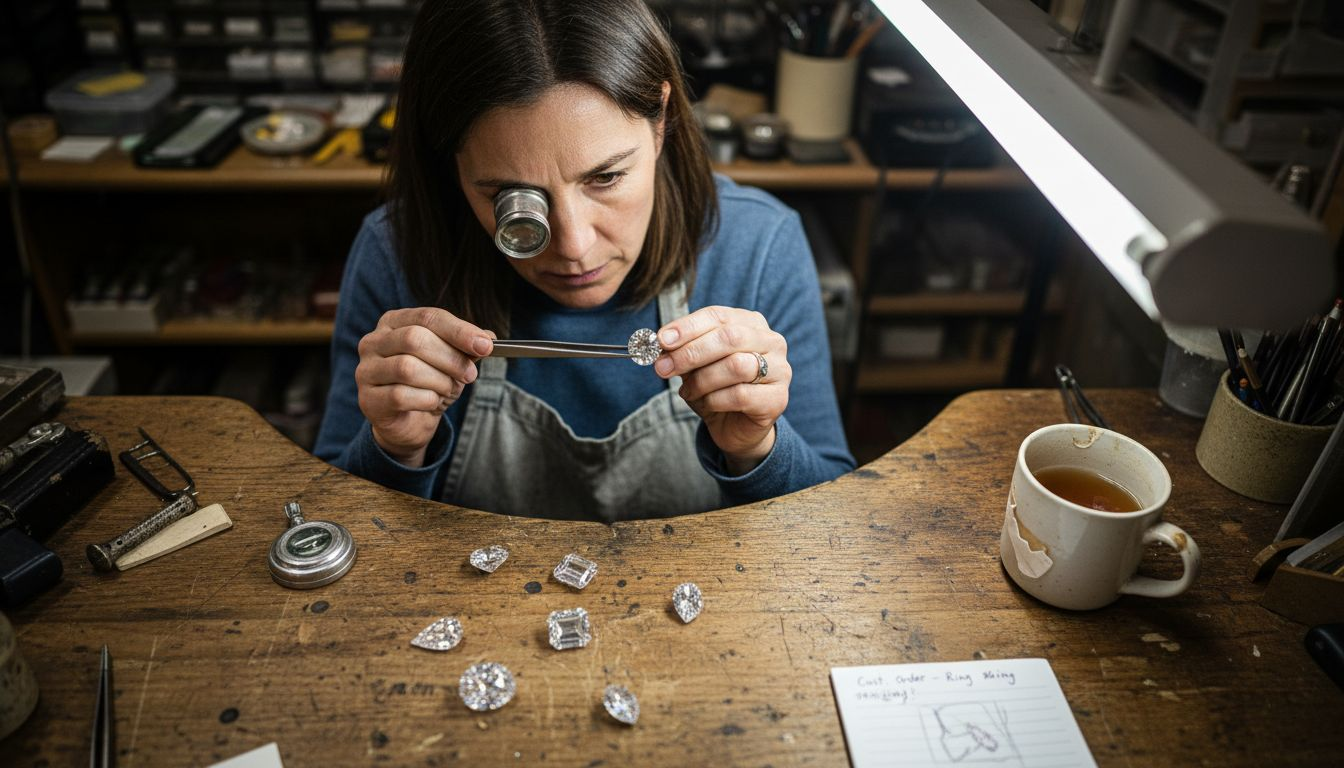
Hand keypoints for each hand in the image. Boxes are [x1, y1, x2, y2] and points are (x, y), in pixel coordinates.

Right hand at [355, 307, 494, 466]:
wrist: (410, 422)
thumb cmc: (429, 383)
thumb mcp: (451, 361)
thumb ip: (466, 347)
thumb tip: (487, 337)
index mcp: (394, 322)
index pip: (428, 317)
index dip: (459, 331)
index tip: (485, 345)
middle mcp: (373, 341)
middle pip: (415, 339)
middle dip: (450, 358)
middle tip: (470, 374)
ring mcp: (366, 370)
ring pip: (407, 368)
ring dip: (439, 381)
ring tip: (449, 389)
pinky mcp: (368, 399)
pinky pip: (401, 396)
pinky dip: (426, 400)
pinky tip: (432, 402)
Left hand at [655, 306, 789, 473]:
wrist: (736, 427)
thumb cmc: (717, 388)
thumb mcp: (696, 365)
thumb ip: (684, 350)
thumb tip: (663, 344)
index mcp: (751, 323)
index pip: (718, 316)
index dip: (688, 326)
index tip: (662, 340)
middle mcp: (771, 341)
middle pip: (729, 338)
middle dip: (691, 353)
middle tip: (663, 367)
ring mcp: (780, 370)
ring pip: (736, 366)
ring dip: (702, 380)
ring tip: (687, 391)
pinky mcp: (778, 399)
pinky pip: (741, 395)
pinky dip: (714, 400)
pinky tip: (705, 403)